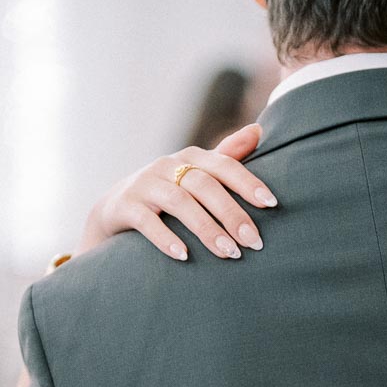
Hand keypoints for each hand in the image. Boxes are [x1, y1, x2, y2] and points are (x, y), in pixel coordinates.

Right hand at [78, 123, 274, 261]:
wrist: (114, 210)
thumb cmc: (166, 193)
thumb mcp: (194, 174)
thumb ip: (226, 156)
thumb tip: (259, 130)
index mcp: (190, 158)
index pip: (224, 165)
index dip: (248, 182)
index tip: (272, 204)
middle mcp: (167, 165)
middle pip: (204, 185)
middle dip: (232, 213)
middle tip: (254, 242)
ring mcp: (144, 184)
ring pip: (179, 203)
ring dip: (207, 229)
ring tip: (228, 253)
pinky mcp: (124, 206)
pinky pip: (146, 221)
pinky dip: (166, 238)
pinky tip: (184, 256)